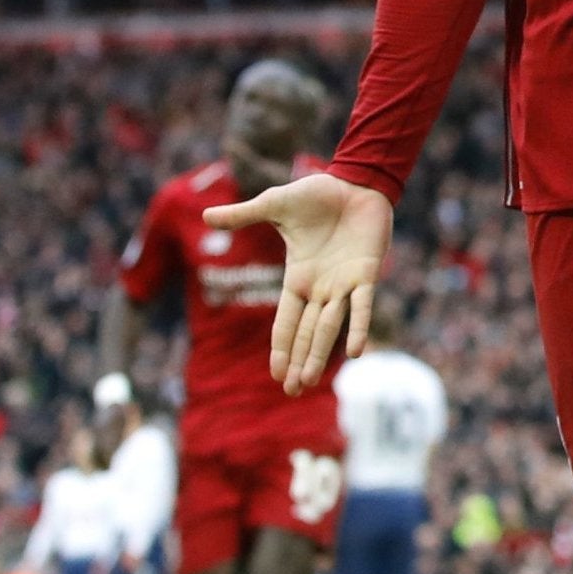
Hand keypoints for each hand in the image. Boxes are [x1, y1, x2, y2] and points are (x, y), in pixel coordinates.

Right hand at [203, 173, 393, 395]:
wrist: (356, 180)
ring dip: (320, 354)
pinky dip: (359, 326)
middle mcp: (321, 287)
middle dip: (300, 362)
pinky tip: (357, 351)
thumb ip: (243, 215)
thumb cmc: (318, 194)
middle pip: (307, 332)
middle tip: (293, 392)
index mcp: (299, 277)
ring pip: (330, 326)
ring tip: (311, 382)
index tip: (277, 375)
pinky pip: (363, 305)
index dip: (281, 347)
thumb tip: (204, 216)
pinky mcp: (368, 272)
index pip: (287, 321)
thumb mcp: (275, 206)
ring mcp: (345, 282)